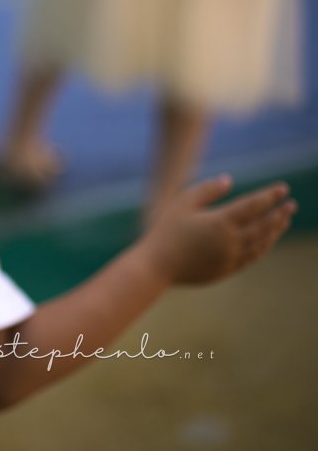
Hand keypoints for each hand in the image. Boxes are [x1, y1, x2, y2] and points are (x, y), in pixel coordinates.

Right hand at [141, 177, 295, 285]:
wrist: (157, 265)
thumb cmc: (166, 230)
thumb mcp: (183, 203)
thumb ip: (207, 190)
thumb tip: (229, 180)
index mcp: (220, 222)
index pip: (253, 205)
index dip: (269, 195)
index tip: (283, 187)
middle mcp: (230, 241)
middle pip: (263, 225)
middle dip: (279, 213)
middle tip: (292, 205)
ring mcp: (231, 257)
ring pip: (261, 243)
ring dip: (275, 231)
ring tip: (284, 221)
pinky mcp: (227, 270)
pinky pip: (253, 257)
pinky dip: (264, 247)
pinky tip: (267, 240)